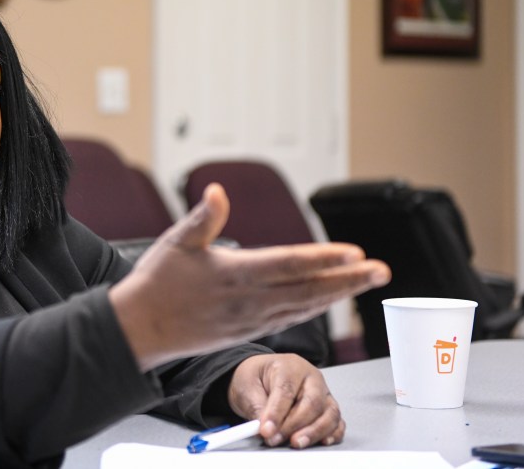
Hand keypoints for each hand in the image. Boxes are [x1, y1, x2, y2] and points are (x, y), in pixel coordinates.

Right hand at [109, 183, 390, 369]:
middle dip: (348, 280)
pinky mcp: (248, 332)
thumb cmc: (157, 282)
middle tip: (381, 271)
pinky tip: (329, 299)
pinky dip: (315, 308)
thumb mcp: (176, 243)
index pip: (289, 265)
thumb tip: (218, 191)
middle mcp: (249, 302)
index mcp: (234, 275)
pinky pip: (291, 318)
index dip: (324, 259)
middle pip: (309, 290)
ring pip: (305, 307)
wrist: (141, 330)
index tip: (355, 253)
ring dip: (338, 294)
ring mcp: (251, 321)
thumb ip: (203, 218)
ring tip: (366, 282)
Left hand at [228, 353, 344, 448]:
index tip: (266, 430)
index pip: (286, 390)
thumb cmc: (256, 377)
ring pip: (329, 413)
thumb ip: (256, 407)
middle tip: (276, 439)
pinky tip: (321, 442)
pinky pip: (338, 422)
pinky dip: (332, 434)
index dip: (276, 413)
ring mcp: (324, 393)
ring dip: (314, 432)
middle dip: (294, 425)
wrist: (262, 374)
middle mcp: (311, 378)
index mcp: (289, 367)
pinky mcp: (329, 408)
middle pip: (312, 402)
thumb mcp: (247, 386)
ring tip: (296, 443)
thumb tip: (265, 429)